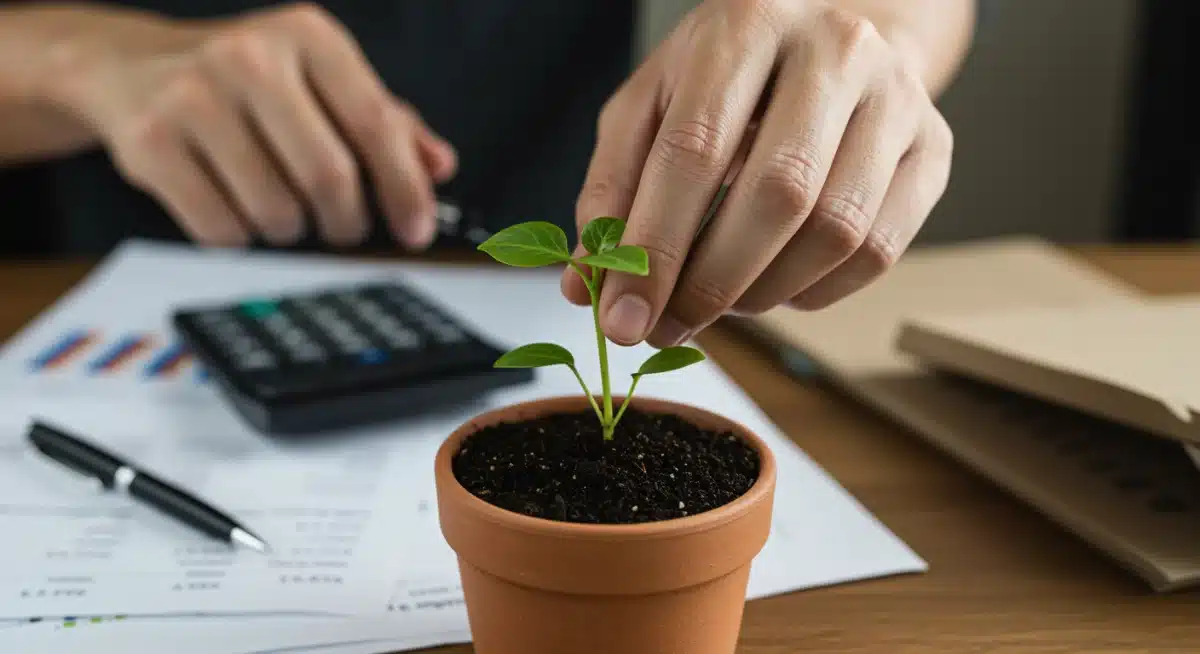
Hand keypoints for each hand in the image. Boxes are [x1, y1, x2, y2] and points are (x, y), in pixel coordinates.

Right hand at [56, 2, 454, 247]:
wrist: (127, 66)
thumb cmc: (243, 80)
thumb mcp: (319, 80)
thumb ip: (386, 121)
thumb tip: (438, 166)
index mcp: (307, 36)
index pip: (375, 124)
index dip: (404, 188)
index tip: (417, 229)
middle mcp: (249, 56)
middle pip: (328, 177)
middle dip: (347, 221)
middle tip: (343, 227)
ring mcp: (193, 97)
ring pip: (276, 212)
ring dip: (291, 230)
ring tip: (279, 206)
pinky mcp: (150, 144)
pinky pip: (222, 230)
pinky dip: (240, 237)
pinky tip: (234, 206)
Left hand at [564, 0, 952, 346]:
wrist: (830, 38)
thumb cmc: (727, 79)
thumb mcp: (651, 107)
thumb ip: (613, 190)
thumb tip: (588, 288)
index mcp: (748, 25)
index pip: (696, 151)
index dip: (656, 248)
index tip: (622, 319)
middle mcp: (836, 51)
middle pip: (779, 194)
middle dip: (712, 282)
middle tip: (668, 328)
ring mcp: (898, 99)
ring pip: (837, 230)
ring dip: (764, 293)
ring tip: (720, 303)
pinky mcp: (934, 148)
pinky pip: (880, 251)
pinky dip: (816, 291)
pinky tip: (776, 283)